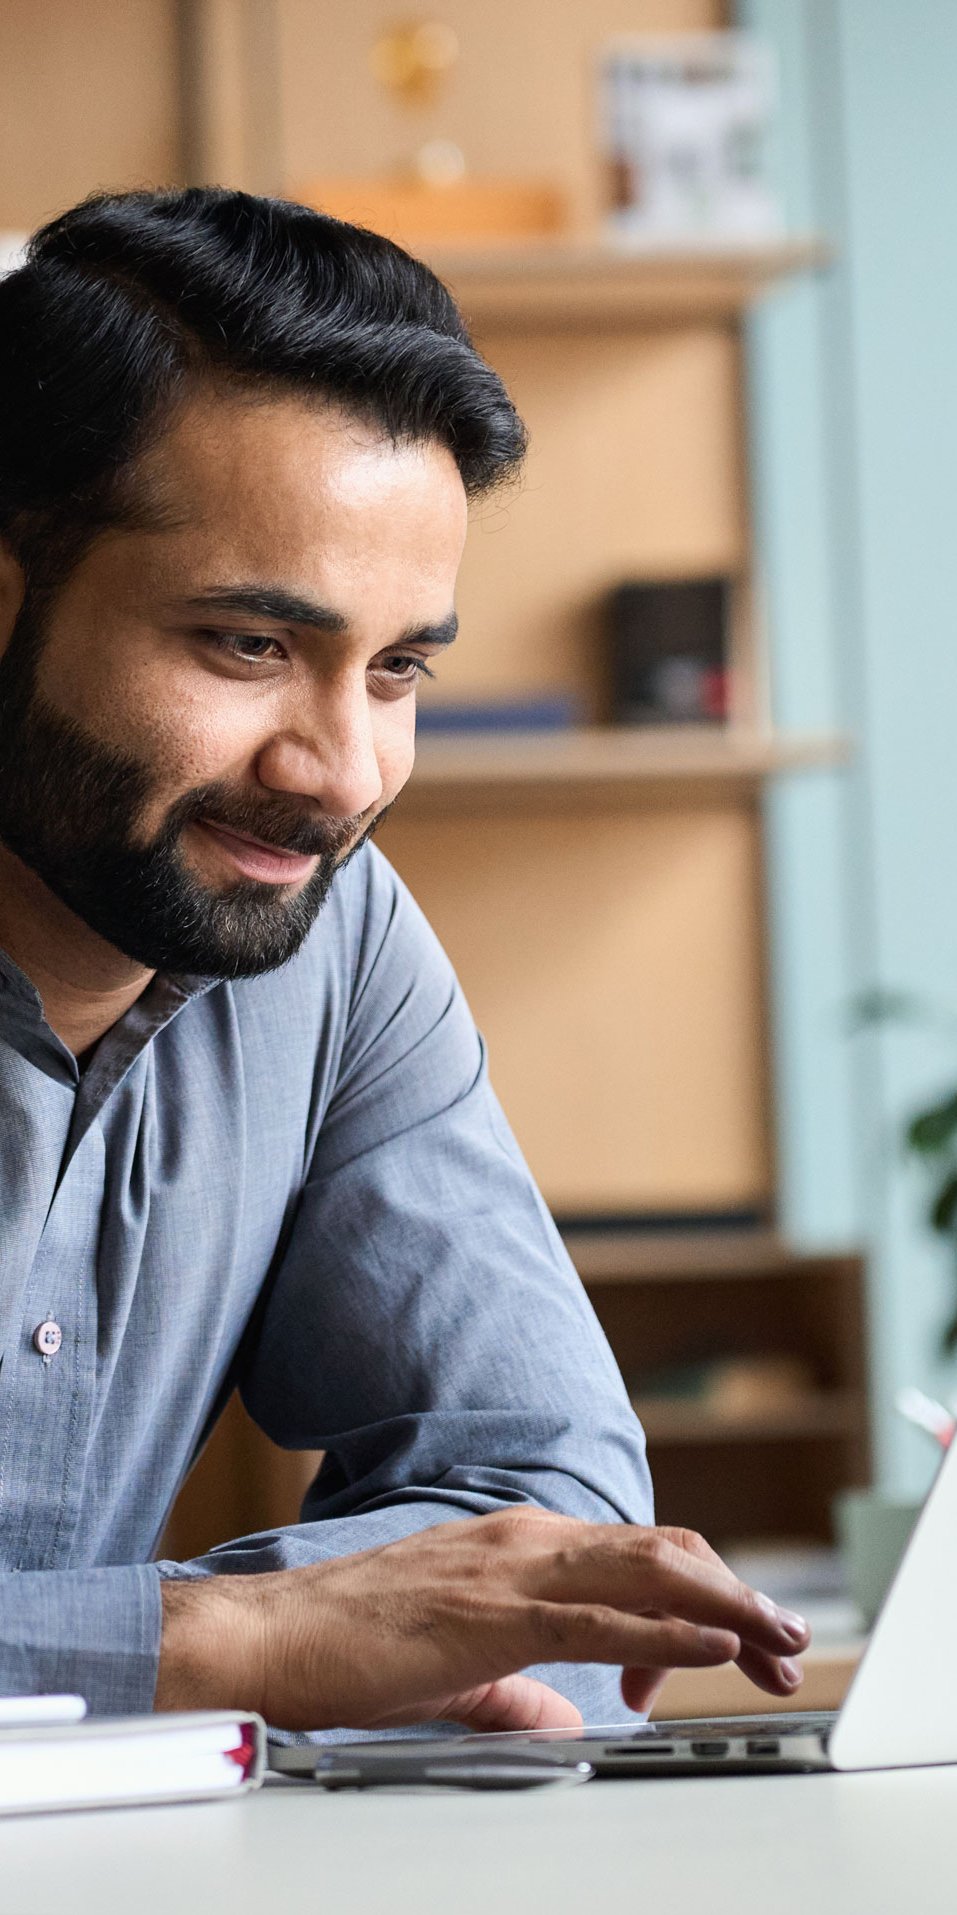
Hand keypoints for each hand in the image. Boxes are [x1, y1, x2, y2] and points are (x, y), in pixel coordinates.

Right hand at [156, 1508, 809, 1731]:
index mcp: (518, 1546)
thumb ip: (517, 1689)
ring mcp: (511, 1567)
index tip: (736, 1646)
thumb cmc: (347, 1645)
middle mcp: (525, 1540)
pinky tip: (711, 1646)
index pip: (637, 1559)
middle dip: (736, 1597)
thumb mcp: (456, 1669)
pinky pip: (602, 1616)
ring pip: (648, 1572)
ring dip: (725, 1607)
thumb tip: (566, 1719)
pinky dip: (669, 1629)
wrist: (269, 1636)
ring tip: (776, 1640)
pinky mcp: (494, 1612)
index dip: (701, 1597)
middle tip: (785, 1643)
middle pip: (663, 1555)